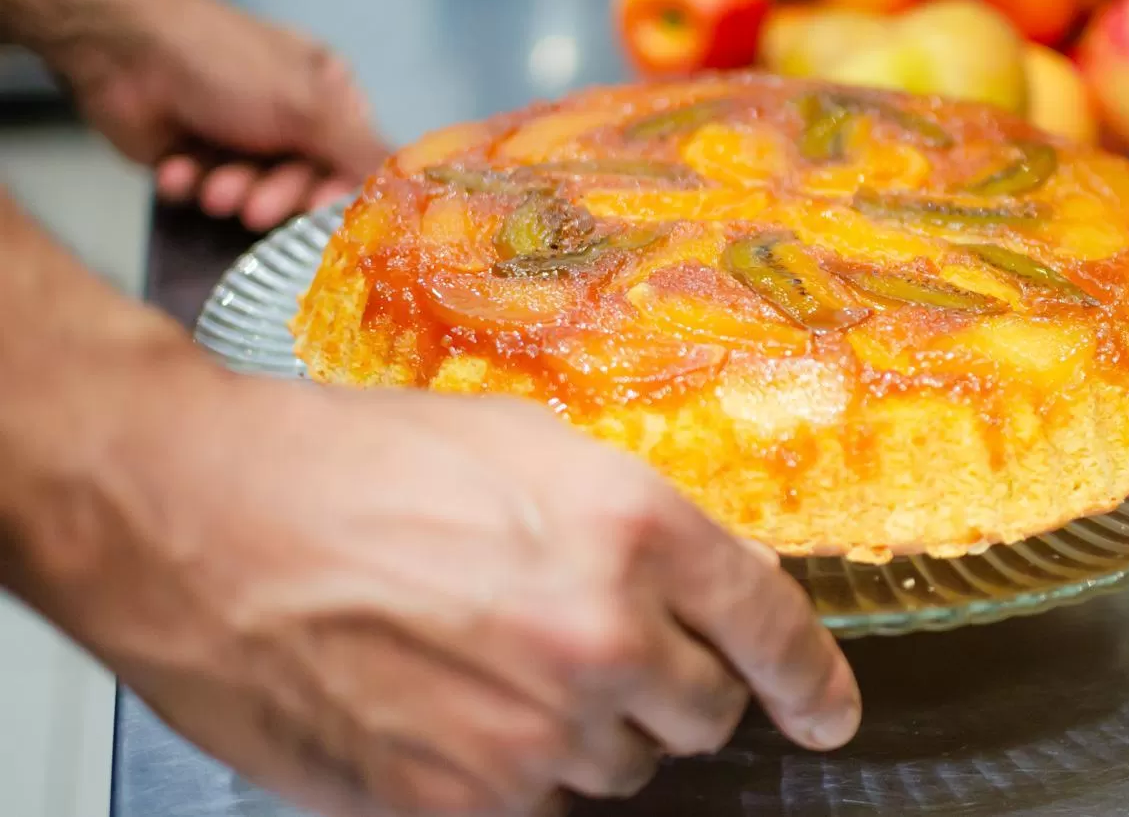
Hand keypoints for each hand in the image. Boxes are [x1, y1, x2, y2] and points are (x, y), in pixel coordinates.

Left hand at [56, 0, 388, 231]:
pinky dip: (191, 182)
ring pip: (254, 189)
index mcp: (326, 89)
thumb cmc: (226, 66)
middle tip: (250, 206)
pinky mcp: (197, 154)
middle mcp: (290, 113)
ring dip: (230, 190)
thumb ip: (361, 151)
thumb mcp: (306, 107)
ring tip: (209, 185)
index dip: (336, 187)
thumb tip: (420, 181)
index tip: (316, 209)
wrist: (122, 49)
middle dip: (272, 192)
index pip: (352, 155)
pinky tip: (177, 167)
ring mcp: (242, 134)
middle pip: (303, 178)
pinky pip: (208, 188)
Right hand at [67, 365, 859, 816]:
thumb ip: (627, 520)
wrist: (205, 519)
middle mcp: (601, 639)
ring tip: (497, 665)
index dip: (812, 677)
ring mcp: (531, 736)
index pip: (771, 625)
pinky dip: (518, 771)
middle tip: (603, 650)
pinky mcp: (456, 804)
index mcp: (631, 528)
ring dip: (590, 733)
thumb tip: (689, 583)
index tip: (827, 709)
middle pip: (705, 714)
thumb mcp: (522, 445)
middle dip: (674, 689)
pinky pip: (538, 808)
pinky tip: (455, 709)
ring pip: (622, 771)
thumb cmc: (349, 462)